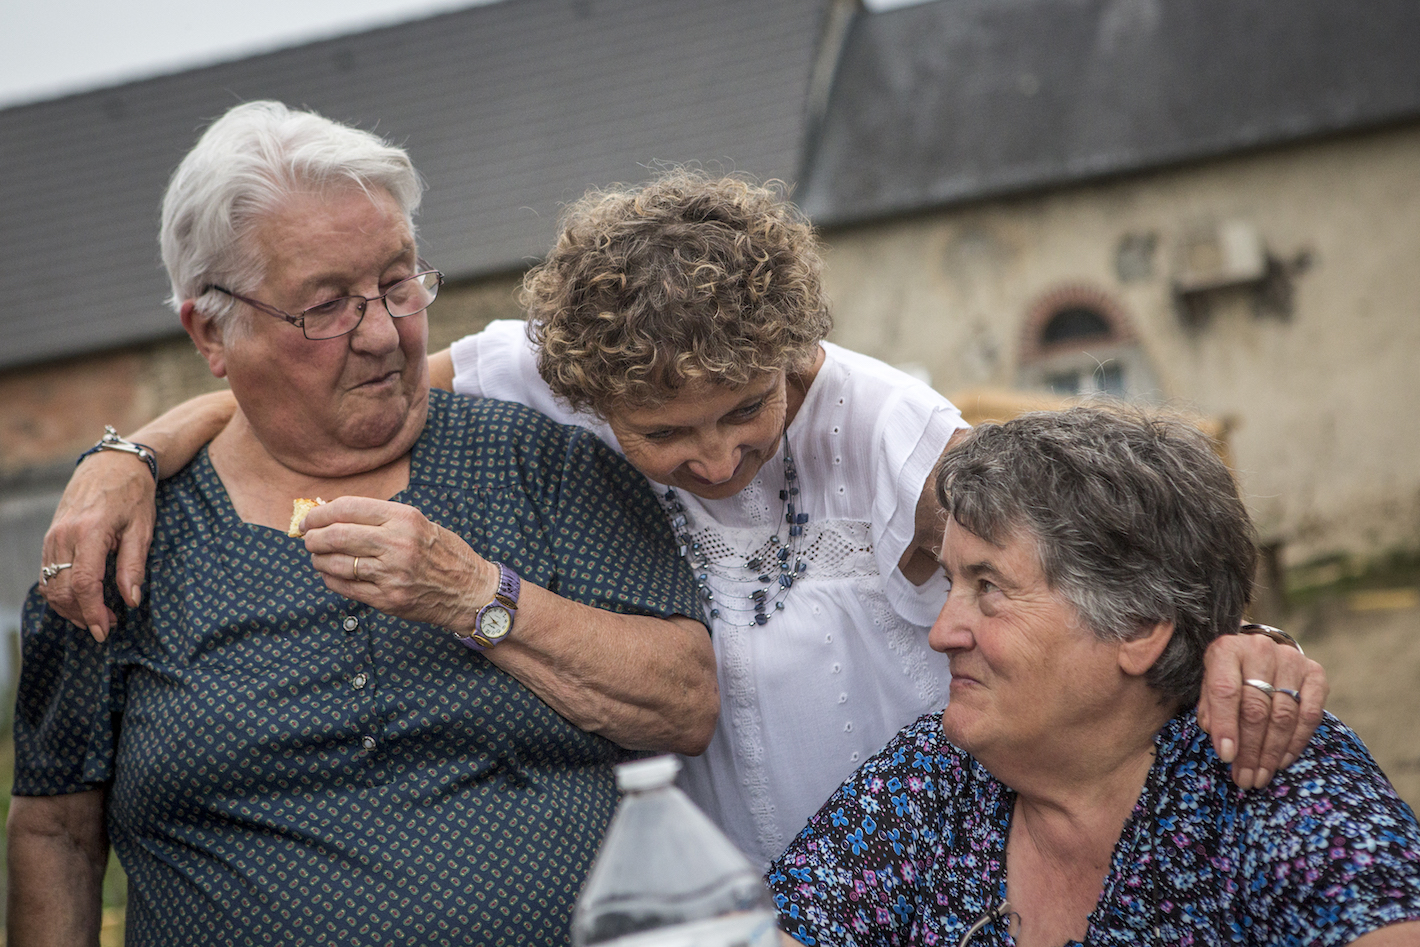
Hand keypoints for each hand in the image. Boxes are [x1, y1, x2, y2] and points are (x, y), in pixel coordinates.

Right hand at [39, 451, 156, 641]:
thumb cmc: (133, 495)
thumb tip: (132, 600)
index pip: (85, 583)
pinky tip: (80, 600)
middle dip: (82, 614)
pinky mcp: (50, 538)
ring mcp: (52, 536)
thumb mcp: (143, 528)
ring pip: (51, 585)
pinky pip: (47, 574)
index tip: (106, 630)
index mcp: (90, 531)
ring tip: (96, 617)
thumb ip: (134, 566)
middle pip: (63, 589)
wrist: (112, 464)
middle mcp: (64, 535)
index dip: (94, 611)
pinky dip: (60, 593)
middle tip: (107, 626)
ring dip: (69, 608)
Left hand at [299, 497, 498, 630]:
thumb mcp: (417, 522)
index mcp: (404, 518)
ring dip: (318, 559)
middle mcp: (397, 544)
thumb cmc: (441, 552)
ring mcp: (391, 574)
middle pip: (336, 536)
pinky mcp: (387, 599)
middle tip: (308, 538)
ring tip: (318, 556)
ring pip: (335, 563)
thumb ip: (379, 517)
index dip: (320, 513)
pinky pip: (345, 587)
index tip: (310, 518)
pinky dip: (330, 578)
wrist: (469, 590)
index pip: (348, 508)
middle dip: (313, 537)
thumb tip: (332, 511)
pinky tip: (331, 573)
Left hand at [1197, 629, 1327, 788]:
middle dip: (1250, 749)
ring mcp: (1291, 660)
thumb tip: (1224, 744)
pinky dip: (1296, 742)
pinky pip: (1310, 715)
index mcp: (1227, 650)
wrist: (1256, 650)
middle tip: (1245, 777)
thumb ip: (1210, 710)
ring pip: (1283, 715)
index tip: (1226, 757)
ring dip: (1271, 752)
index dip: (1226, 726)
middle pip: (1257, 708)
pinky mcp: (1315, 673)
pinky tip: (1282, 761)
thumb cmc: (1228, 674)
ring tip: (1261, 776)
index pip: (1225, 691)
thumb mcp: (1208, 684)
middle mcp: (1260, 650)